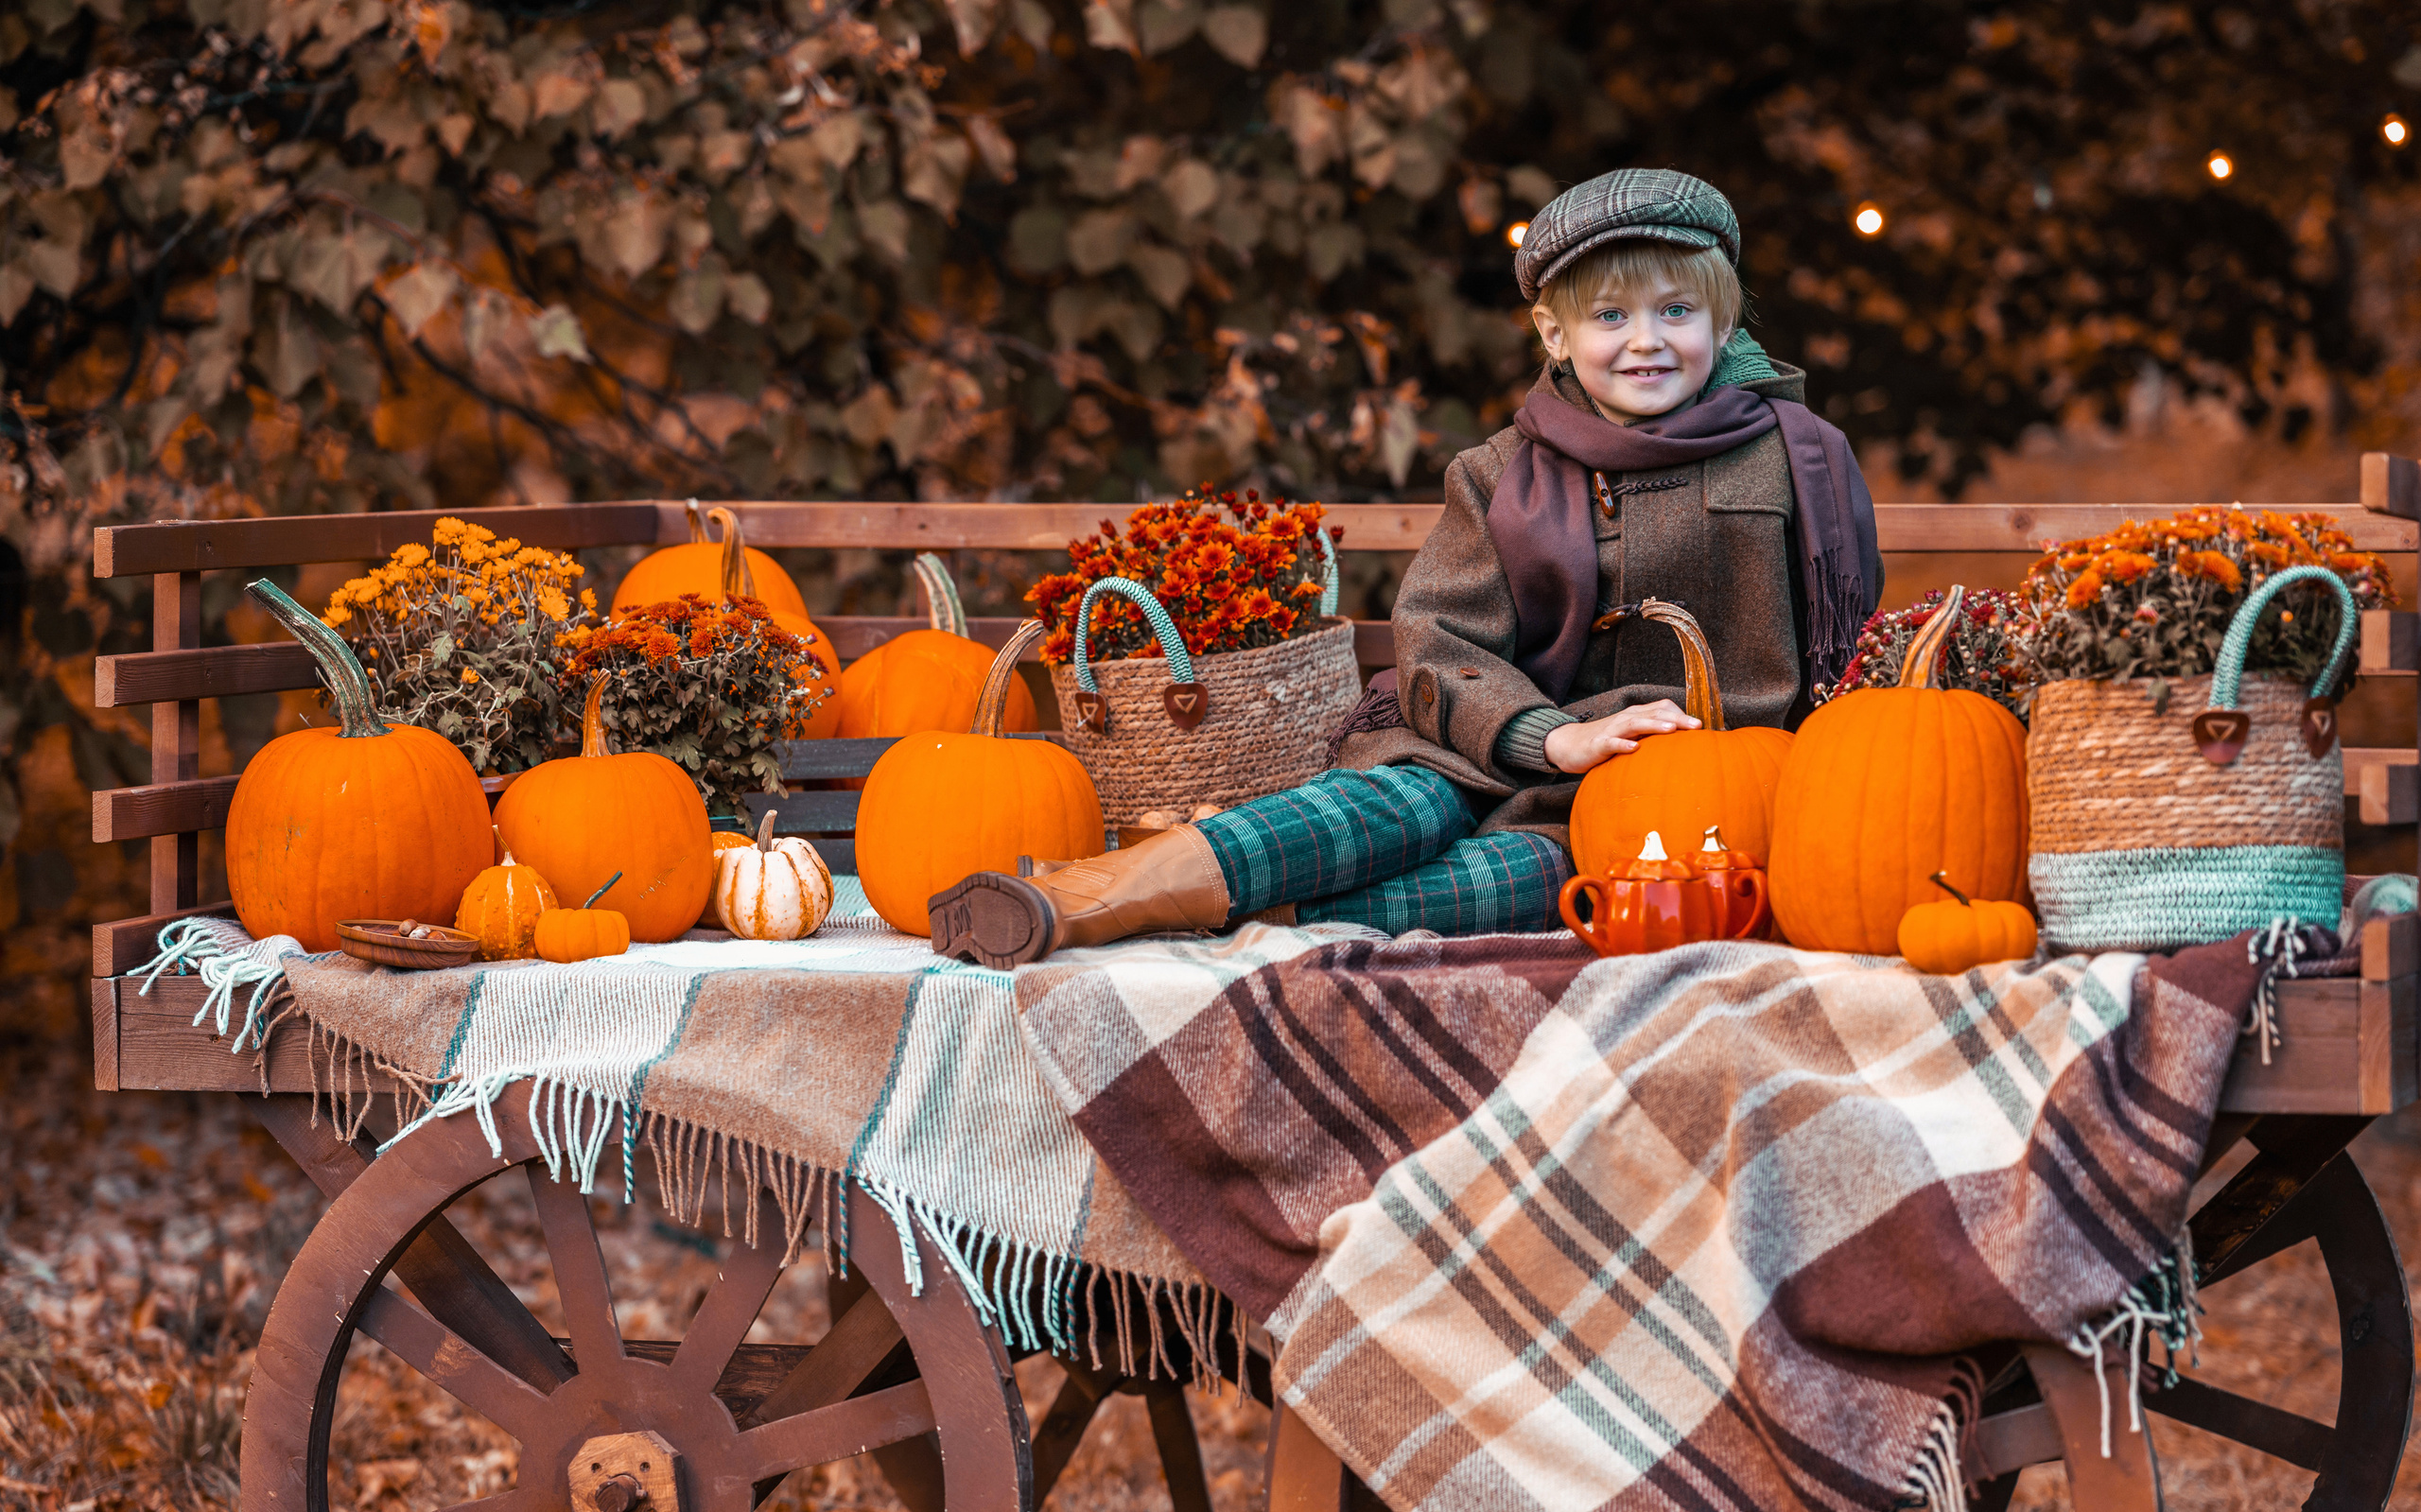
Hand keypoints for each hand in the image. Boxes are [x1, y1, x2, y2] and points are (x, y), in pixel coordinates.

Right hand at [1540, 699, 1698, 773]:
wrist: (1569, 744)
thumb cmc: (1605, 742)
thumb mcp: (1631, 737)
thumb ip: (1651, 738)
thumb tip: (1680, 748)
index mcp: (1637, 716)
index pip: (1663, 708)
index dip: (1682, 715)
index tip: (1702, 727)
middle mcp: (1627, 718)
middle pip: (1655, 713)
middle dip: (1677, 719)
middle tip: (1697, 726)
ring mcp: (1612, 730)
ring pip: (1635, 724)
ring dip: (1654, 725)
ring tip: (1671, 730)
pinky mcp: (1598, 744)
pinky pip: (1612, 743)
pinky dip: (1623, 744)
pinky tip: (1634, 748)